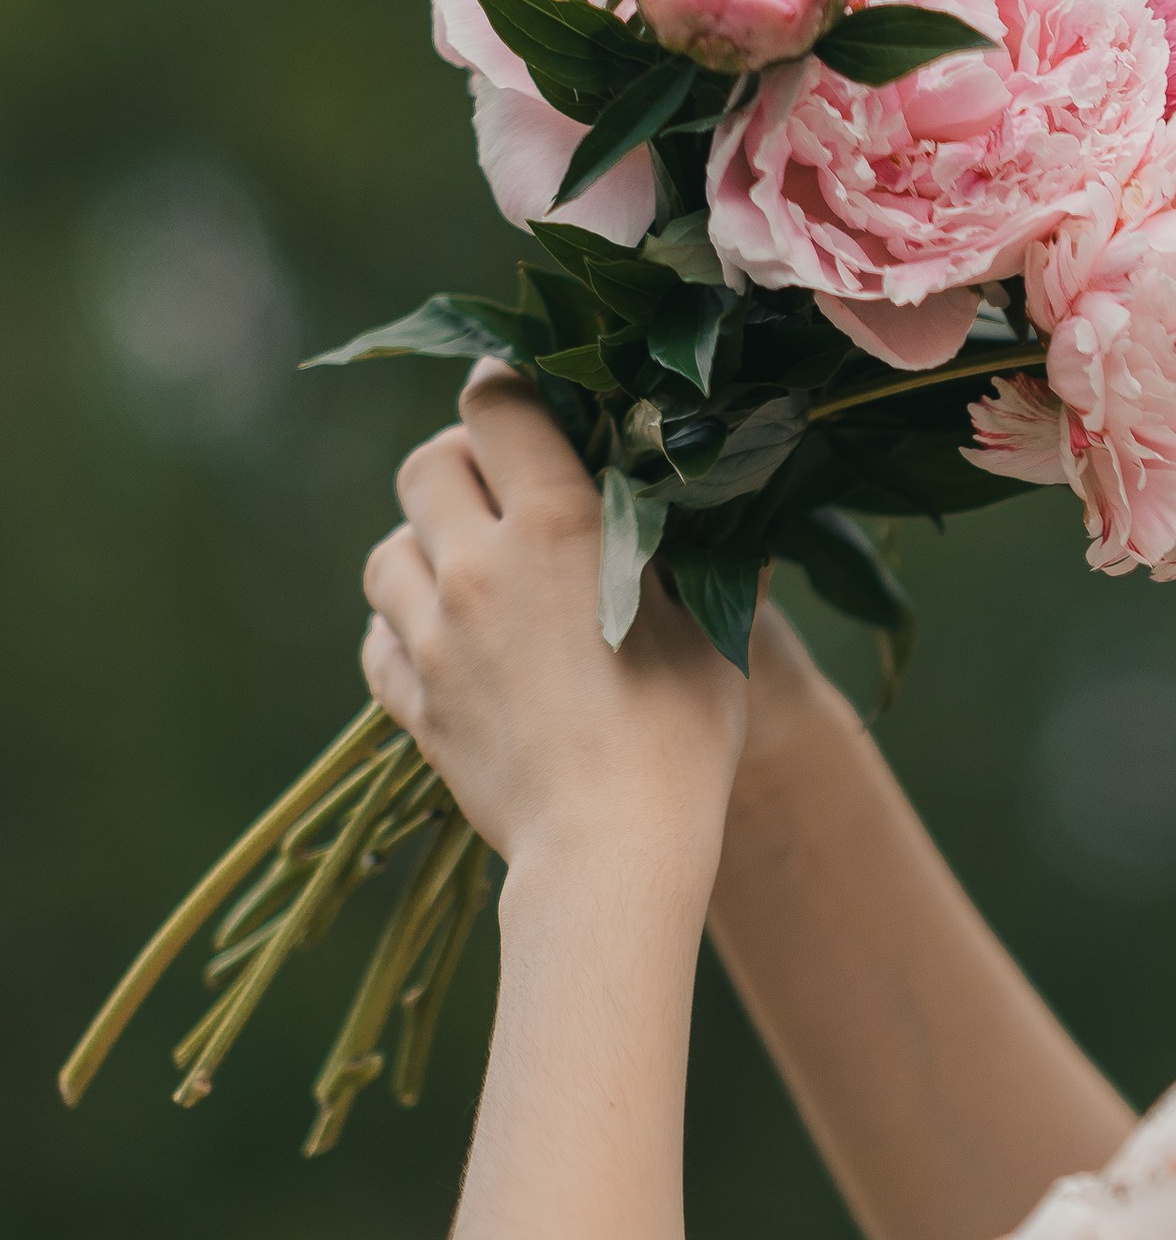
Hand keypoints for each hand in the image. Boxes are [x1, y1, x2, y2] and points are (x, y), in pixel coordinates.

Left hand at [362, 369, 746, 877]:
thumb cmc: (684, 736)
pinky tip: (442, 644)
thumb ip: (708, 556)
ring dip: (420, 548)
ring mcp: (433, 637)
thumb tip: (735, 503)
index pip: (494, 405)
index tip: (526, 401)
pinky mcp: (412, 702)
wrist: (610, 851)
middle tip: (495, 486)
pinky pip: (376, 641)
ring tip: (466, 570)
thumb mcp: (715, 632)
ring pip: (386, 554)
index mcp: (557, 525)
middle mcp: (477, 566)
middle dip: (455, 461)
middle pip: (422, 467)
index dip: (505, 388)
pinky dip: (399, 631)